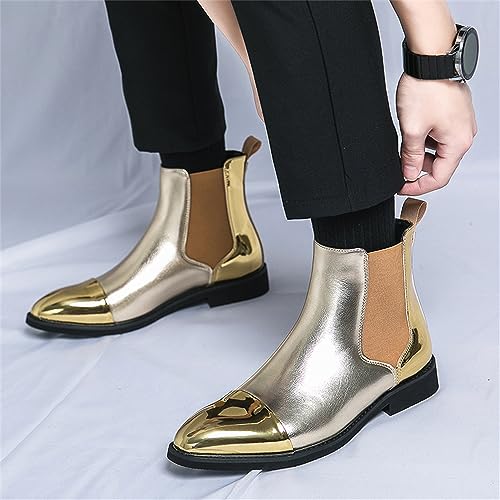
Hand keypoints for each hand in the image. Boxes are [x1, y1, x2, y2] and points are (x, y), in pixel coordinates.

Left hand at [396, 72, 476, 194]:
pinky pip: (439, 135)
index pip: (439, 178)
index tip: (401, 187)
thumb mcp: (412, 130)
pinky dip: (424, 138)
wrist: (431, 57)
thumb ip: (410, 156)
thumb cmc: (426, 88)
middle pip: (439, 164)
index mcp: (458, 143)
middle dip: (417, 167)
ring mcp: (460, 123)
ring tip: (403, 142)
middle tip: (398, 164)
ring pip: (437, 149)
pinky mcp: (453, 114)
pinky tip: (411, 130)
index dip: (417, 186)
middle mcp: (464, 134)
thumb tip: (408, 173)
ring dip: (419, 151)